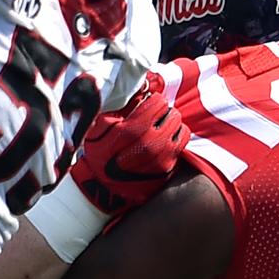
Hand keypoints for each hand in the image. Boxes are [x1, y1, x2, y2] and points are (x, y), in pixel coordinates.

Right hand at [70, 73, 189, 215]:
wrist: (100, 189)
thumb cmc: (98, 154)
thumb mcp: (99, 129)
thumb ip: (117, 108)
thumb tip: (137, 89)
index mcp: (126, 133)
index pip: (155, 105)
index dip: (155, 101)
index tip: (152, 101)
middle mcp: (145, 146)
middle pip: (170, 117)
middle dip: (166, 112)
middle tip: (159, 113)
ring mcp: (157, 160)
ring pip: (178, 129)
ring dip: (173, 123)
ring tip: (163, 124)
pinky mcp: (165, 170)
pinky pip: (181, 145)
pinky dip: (177, 137)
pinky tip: (168, 137)